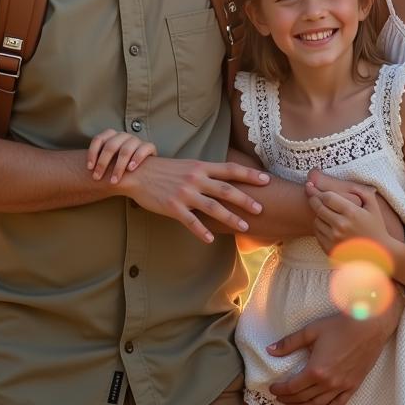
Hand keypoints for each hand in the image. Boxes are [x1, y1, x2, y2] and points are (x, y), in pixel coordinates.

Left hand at [87, 129, 155, 182]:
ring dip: (119, 165)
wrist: (143, 171)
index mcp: (112, 136)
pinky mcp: (149, 147)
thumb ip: (99, 162)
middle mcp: (124, 136)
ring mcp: (137, 140)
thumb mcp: (108, 162)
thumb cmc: (120, 167)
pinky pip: (144, 148)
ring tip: (114, 180)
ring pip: (126, 149)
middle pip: (111, 145)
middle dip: (103, 163)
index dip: (92, 152)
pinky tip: (131, 169)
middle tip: (97, 178)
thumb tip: (80, 171)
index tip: (89, 168)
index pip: (99, 139)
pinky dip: (137, 158)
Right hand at [119, 156, 269, 243]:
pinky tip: (211, 240)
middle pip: (226, 189)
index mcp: (201, 167)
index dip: (249, 174)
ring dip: (230, 218)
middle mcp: (196, 178)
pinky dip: (202, 231)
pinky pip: (191, 221)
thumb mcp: (188, 165)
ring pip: (212, 207)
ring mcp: (185, 193)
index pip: (230, 169)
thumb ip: (205, 172)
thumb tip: (225, 177)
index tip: (266, 179)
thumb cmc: (165, 170)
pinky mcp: (173, 206)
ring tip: (244, 227)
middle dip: (245, 199)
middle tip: (261, 208)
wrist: (138, 173)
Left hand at [267, 299, 403, 404]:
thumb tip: (270, 350)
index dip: (280, 389)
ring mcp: (342, 387)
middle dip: (288, 400)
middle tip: (279, 398)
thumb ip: (290, 343)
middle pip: (303, 397)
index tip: (272, 388)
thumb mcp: (312, 330)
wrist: (369, 325)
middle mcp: (328, 383)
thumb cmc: (340, 325)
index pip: (293, 386)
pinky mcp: (353, 386)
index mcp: (316, 369)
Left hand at [307, 169, 404, 246]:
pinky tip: (325, 224)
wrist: (378, 256)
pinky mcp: (330, 249)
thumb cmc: (376, 229)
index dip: (319, 192)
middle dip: (314, 199)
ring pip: (317, 220)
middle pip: (319, 208)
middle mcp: (341, 225)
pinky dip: (319, 227)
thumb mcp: (373, 208)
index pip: (328, 197)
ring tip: (323, 212)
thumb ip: (363, 192)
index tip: (313, 187)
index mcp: (351, 213)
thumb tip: (349, 183)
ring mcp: (334, 238)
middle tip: (312, 195)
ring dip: (318, 214)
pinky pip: (317, 233)